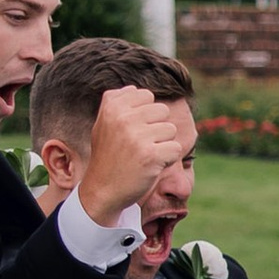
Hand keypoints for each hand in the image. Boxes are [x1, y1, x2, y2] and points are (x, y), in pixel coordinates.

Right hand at [78, 84, 187, 225]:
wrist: (103, 190)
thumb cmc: (108, 155)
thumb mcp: (103, 124)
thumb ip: (116, 103)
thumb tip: (134, 87)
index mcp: (112, 106)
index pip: (147, 96)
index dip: (145, 114)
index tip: (131, 131)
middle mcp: (124, 118)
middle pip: (162, 111)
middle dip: (156, 128)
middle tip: (139, 146)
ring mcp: (137, 137)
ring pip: (170, 130)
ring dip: (162, 144)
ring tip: (144, 156)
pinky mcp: (151, 155)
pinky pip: (176, 148)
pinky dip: (168, 159)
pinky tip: (151, 166)